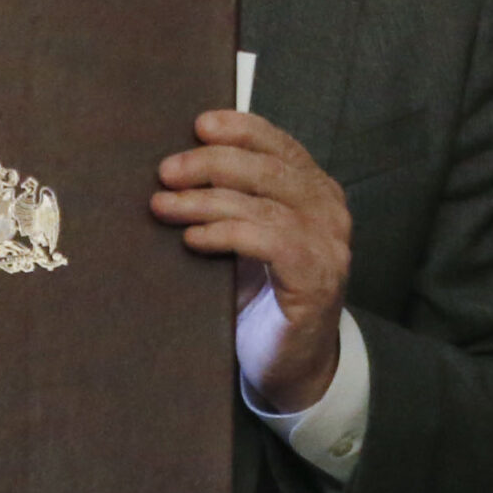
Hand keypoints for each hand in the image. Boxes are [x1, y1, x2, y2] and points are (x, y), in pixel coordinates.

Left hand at [153, 110, 351, 412]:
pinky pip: (269, 241)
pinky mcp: (316, 279)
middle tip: (166, 171)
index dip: (241, 129)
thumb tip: (173, 168)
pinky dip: (226, 234)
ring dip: (206, 201)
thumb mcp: (247, 239)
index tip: (198, 124)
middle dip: (212, 163)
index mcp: (316, 192)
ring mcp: (328, 246)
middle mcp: (329, 212)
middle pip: (270, 168)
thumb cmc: (261, 299)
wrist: (291, 367)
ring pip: (264, 204)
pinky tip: (193, 239)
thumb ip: (232, 201)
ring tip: (163, 205)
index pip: (281, 145)